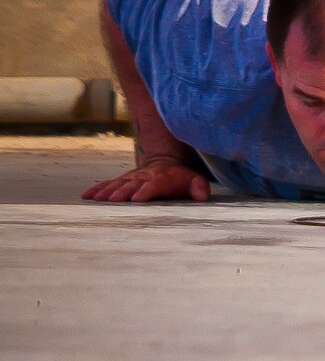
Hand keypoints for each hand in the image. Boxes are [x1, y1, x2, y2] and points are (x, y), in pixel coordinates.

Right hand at [83, 157, 209, 203]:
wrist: (165, 160)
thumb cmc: (181, 177)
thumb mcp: (194, 179)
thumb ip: (199, 187)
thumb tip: (202, 195)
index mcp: (160, 178)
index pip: (152, 185)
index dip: (145, 191)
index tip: (136, 199)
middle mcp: (143, 177)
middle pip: (131, 185)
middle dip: (122, 192)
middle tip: (112, 201)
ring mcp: (131, 178)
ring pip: (117, 184)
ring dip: (106, 191)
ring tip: (96, 199)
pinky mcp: (122, 180)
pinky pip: (108, 184)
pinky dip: (98, 189)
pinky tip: (87, 196)